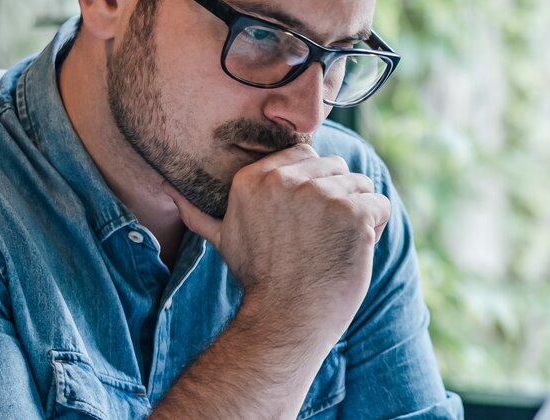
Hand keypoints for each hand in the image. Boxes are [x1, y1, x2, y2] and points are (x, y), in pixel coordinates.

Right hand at [172, 144, 390, 318]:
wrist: (286, 320)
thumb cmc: (260, 280)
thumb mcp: (223, 240)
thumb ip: (200, 212)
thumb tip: (169, 193)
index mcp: (255, 177)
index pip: (306, 154)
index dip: (314, 186)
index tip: (304, 222)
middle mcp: (285, 179)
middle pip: (337, 167)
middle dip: (337, 199)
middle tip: (319, 238)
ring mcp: (320, 194)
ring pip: (361, 185)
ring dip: (357, 215)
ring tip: (333, 246)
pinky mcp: (351, 212)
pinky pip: (380, 206)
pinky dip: (375, 229)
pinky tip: (352, 252)